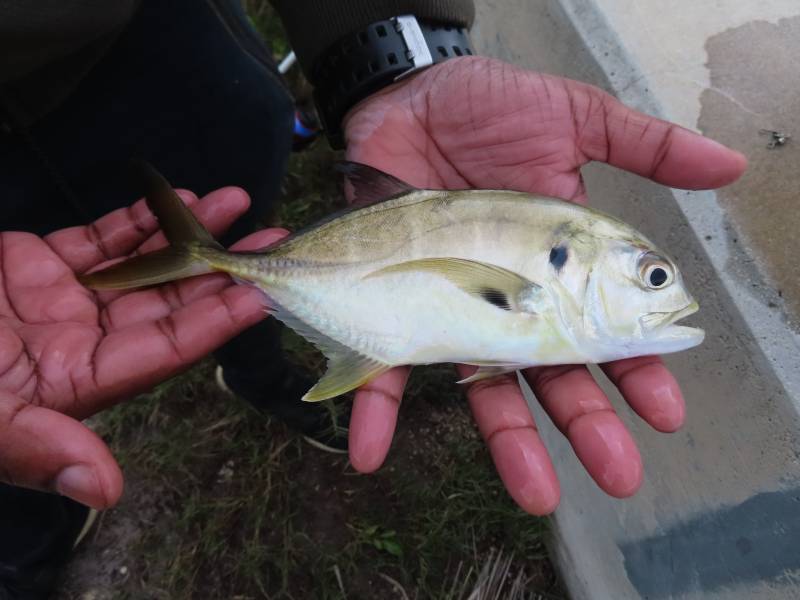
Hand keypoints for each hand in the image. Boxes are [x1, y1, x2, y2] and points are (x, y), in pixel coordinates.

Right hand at [0, 188, 281, 508]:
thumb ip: (37, 449)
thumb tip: (105, 490)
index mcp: (79, 382)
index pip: (165, 348)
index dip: (215, 320)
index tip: (262, 292)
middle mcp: (83, 341)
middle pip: (168, 301)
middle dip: (220, 268)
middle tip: (275, 238)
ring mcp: (64, 300)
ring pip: (142, 263)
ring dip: (188, 233)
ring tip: (234, 202)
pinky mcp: (37, 264)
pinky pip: (100, 239)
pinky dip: (137, 219)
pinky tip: (177, 199)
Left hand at [343, 57, 746, 513]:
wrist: (407, 96)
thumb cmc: (487, 108)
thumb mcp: (573, 119)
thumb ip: (644, 147)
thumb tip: (730, 164)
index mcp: (559, 266)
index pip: (605, 327)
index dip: (639, 368)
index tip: (665, 411)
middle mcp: (510, 298)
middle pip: (552, 373)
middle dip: (587, 425)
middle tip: (618, 474)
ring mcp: (454, 307)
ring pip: (482, 387)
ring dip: (506, 442)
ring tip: (534, 491)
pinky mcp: (394, 303)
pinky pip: (383, 366)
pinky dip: (376, 413)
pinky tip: (372, 455)